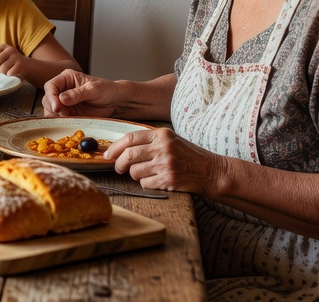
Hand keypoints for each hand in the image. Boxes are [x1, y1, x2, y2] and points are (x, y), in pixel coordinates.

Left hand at [0, 44, 28, 78]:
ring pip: (3, 68)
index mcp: (3, 47)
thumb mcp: (2, 57)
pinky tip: (11, 75)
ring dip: (3, 74)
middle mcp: (10, 50)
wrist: (27, 66)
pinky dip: (9, 76)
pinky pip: (10, 73)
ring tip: (5, 73)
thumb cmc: (10, 63)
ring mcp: (16, 57)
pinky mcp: (21, 65)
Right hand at [41, 69, 121, 116]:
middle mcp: (62, 89)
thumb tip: (61, 98)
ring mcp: (64, 102)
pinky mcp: (68, 112)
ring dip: (55, 116)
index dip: (51, 96)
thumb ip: (77, 94)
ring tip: (68, 117)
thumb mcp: (93, 90)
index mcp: (67, 78)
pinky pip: (58, 118)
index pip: (51, 86)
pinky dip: (60, 121)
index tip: (57, 107)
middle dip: (53, 108)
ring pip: (50, 109)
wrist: (116, 102)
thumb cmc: (106, 90)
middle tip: (64, 114)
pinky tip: (69, 121)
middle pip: (47, 98)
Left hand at [104, 127, 222, 194]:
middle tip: (119, 168)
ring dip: (135, 175)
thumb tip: (121, 149)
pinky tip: (155, 179)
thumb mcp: (170, 140)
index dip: (115, 147)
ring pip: (135, 171)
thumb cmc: (188, 156)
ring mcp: (166, 164)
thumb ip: (149, 141)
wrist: (210, 171)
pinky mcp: (168, 179)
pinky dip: (145, 183)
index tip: (108, 155)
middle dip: (119, 164)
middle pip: (129, 155)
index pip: (130, 138)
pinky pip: (145, 183)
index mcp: (162, 134)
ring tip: (145, 173)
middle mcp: (163, 147)